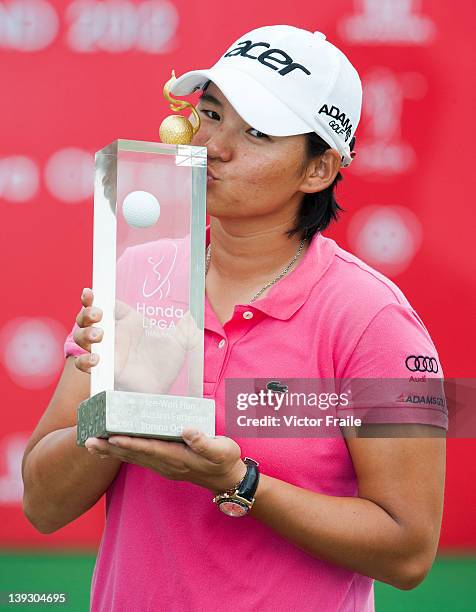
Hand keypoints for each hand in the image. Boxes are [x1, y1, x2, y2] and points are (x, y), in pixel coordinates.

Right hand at [74, 288, 201, 394]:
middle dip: (87, 312)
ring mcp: (106, 352)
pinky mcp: (103, 371)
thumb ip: (184, 325)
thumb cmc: (167, 362)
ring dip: (84, 333)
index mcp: (128, 322)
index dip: (94, 296)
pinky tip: (96, 358)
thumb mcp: (179, 340)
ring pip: (82, 337)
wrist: (165, 388)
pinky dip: (85, 360)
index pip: (105, 303)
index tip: (91, 292)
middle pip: (87, 317)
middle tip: (98, 314)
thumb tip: (192, 314)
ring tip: (98, 335)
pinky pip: (84, 364)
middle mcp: (113, 335)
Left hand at [84, 429, 246, 492]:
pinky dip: (123, 452)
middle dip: (110, 448)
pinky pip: (139, 458)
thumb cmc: (225, 461)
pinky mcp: (165, 463)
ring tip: (91, 444)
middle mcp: (166, 463)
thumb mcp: (221, 449)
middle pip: (134, 454)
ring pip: (133, 457)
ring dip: (112, 451)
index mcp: (178, 457)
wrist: (228, 480)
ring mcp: (164, 465)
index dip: (130, 443)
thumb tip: (187, 430)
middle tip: (88, 441)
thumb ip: (204, 441)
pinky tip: (112, 447)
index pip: (149, 449)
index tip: (112, 437)